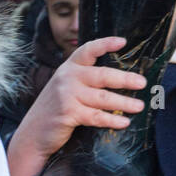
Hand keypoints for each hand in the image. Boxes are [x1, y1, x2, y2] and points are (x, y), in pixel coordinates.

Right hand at [8, 36, 146, 167]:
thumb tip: (119, 78)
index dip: (105, 44)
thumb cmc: (56, 108)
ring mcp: (67, 95)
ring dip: (124, 102)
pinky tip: (124, 122)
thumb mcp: (66, 86)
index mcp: (69, 67)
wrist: (32, 133)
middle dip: (125, 79)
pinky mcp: (68, 113)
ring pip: (103, 98)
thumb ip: (84, 78)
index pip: (88, 50)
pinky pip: (96, 116)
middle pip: (102, 75)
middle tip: (143, 83)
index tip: (123, 42)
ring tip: (139, 106)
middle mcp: (68, 77)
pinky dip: (112, 120)